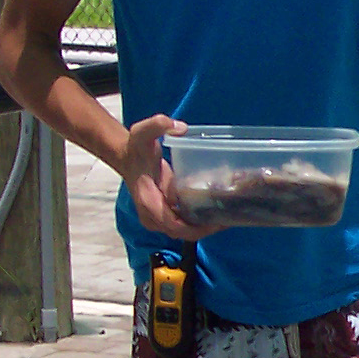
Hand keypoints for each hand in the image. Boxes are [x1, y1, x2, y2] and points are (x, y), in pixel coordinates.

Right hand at [117, 114, 218, 241]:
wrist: (127, 156)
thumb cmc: (136, 147)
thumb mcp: (143, 132)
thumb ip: (158, 125)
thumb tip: (180, 127)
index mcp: (148, 203)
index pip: (174, 226)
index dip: (197, 228)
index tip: (218, 221)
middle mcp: (152, 216)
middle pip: (184, 233)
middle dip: (207, 228)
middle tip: (231, 215)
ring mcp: (158, 218)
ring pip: (186, 230)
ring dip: (206, 226)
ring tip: (229, 213)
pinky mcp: (165, 214)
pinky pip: (185, 223)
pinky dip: (200, 220)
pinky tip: (217, 209)